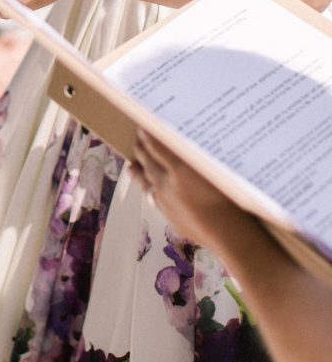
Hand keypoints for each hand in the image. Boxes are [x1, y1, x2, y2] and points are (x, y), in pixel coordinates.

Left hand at [130, 130, 251, 249]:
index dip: (148, 136)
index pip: (157, 147)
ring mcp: (166, 202)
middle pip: (149, 164)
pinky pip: (154, 199)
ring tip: (132, 165)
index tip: (141, 127)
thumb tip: (180, 142)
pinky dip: (149, 191)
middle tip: (137, 142)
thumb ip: (195, 155)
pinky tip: (149, 189)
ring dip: (140, 172)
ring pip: (147, 183)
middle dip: (142, 151)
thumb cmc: (230, 198)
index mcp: (179, 169)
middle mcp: (167, 185)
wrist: (229, 234)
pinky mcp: (170, 216)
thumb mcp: (216, 170)